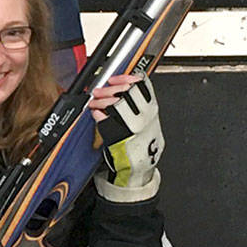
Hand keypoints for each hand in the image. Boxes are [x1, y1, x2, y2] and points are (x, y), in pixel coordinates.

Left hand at [90, 73, 163, 200]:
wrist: (139, 168)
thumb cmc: (141, 144)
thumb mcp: (147, 120)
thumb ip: (137, 104)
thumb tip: (122, 87)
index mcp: (151, 110)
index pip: (141, 84)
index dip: (125, 77)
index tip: (114, 79)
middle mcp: (144, 117)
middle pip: (127, 92)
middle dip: (109, 89)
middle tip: (99, 91)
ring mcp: (133, 127)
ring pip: (115, 104)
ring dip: (101, 101)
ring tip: (94, 103)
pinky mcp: (120, 137)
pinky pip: (106, 121)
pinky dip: (98, 115)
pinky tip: (96, 115)